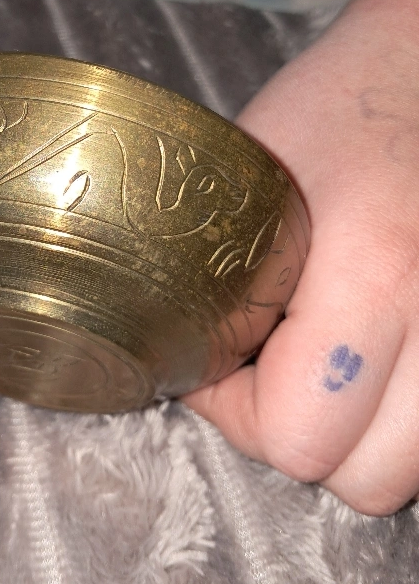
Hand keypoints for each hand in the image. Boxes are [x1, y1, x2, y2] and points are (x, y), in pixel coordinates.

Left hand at [184, 0, 418, 514]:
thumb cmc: (336, 104)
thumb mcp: (250, 183)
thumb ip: (216, 285)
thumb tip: (186, 366)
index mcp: (375, 269)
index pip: (296, 435)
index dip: (235, 408)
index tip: (216, 353)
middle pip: (362, 479)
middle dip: (294, 432)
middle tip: (264, 364)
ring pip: (409, 471)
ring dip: (353, 437)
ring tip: (320, 361)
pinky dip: (399, 420)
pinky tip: (371, 361)